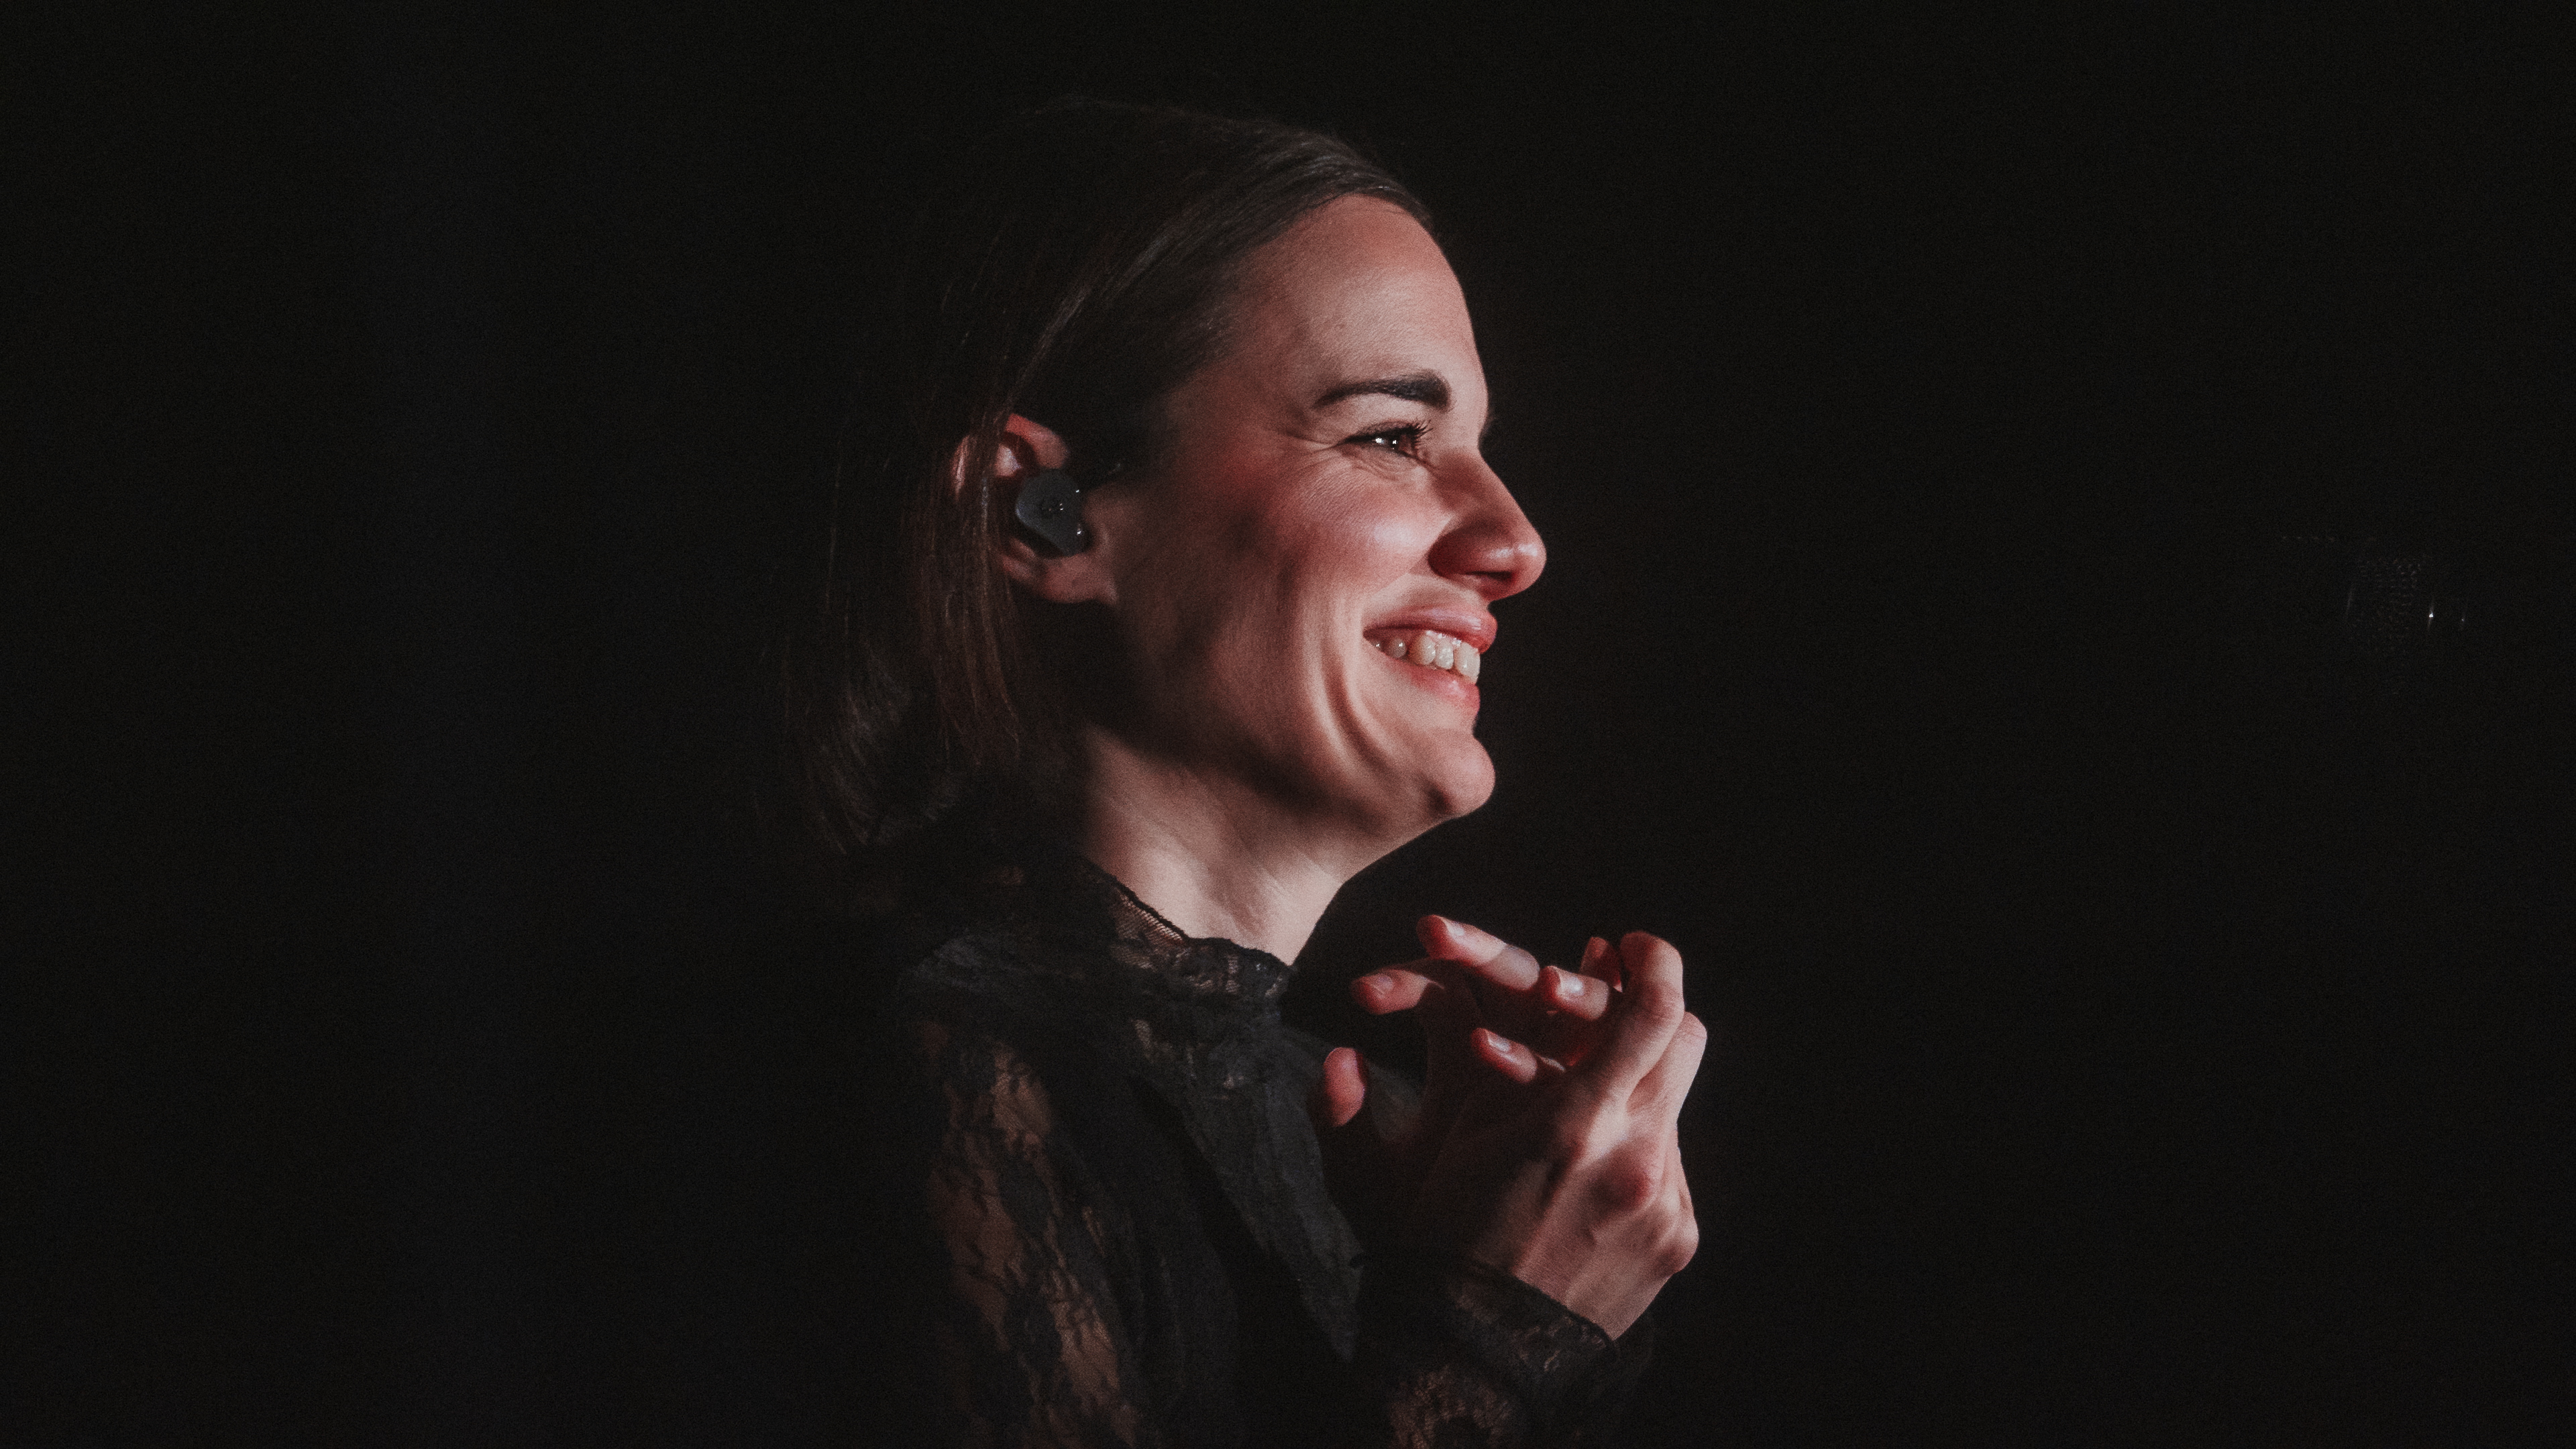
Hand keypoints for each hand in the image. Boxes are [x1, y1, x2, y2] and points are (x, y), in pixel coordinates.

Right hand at [1310, 919, 1703, 1337]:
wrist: (1473, 1351)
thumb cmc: (1442, 1231)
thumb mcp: (1460, 1131)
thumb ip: (1501, 1050)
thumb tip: (1536, 979)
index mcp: (1573, 1126)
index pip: (1653, 1014)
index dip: (1655, 964)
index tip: (1636, 943)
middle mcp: (1636, 1162)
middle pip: (1686, 1044)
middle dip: (1653, 1012)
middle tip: (1617, 1000)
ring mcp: (1665, 1205)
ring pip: (1675, 1107)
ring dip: (1636, 1092)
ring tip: (1582, 1108)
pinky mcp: (1678, 1241)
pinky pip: (1672, 1169)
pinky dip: (1635, 1153)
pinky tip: (1589, 1175)